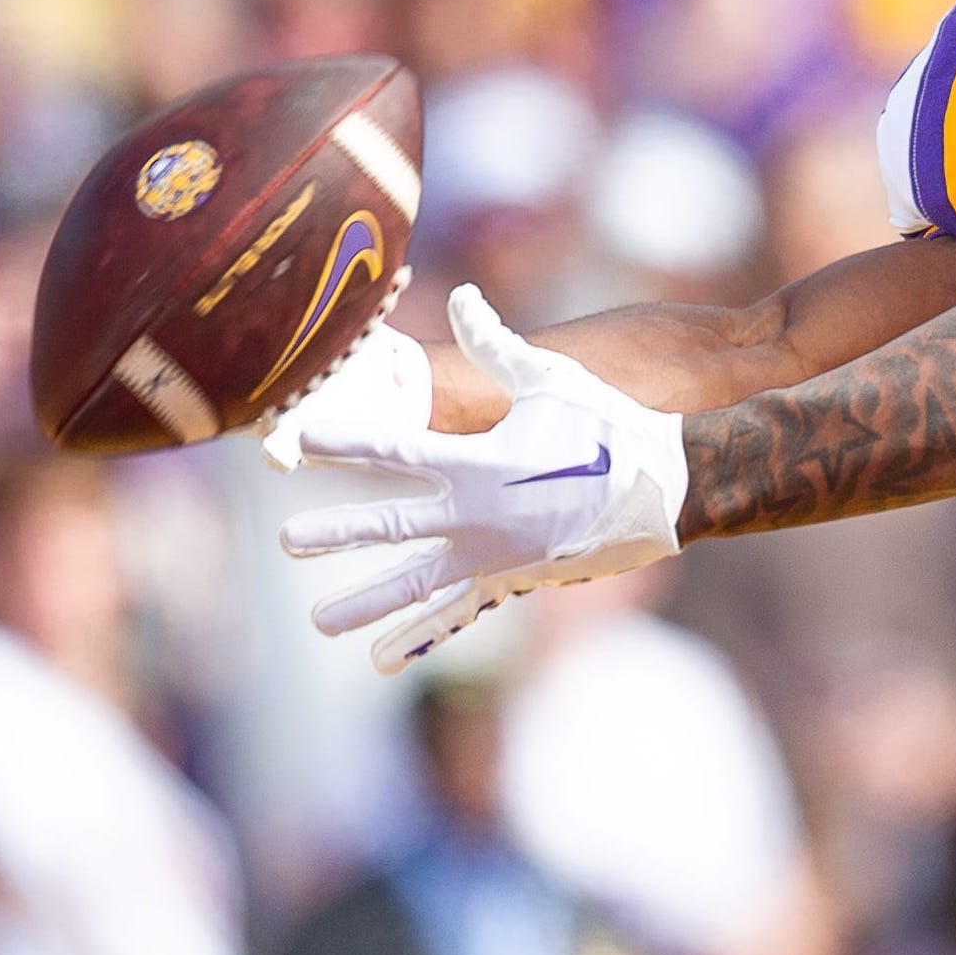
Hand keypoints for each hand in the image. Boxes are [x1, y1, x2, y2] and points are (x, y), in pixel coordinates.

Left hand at [279, 285, 688, 672]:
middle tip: (288, 541)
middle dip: (335, 533)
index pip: (393, 449)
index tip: (296, 442)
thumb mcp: (552, 379)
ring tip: (320, 622)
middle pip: (390, 525)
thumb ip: (497, 345)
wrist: (667, 488)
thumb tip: (464, 294)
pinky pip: (457, 614)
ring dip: (366, 603)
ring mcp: (494, 555)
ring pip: (415, 584)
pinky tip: (383, 660)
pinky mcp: (515, 582)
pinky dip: (419, 637)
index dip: (341, 443)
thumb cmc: (610, 424)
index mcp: (480, 460)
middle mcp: (478, 514)